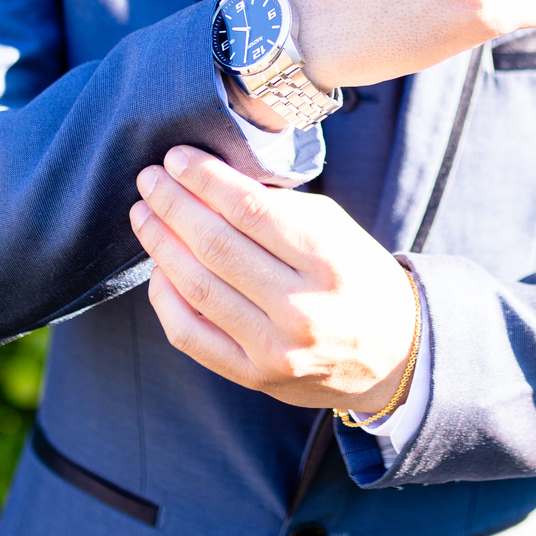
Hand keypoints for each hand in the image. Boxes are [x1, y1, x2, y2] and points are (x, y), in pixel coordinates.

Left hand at [130, 147, 417, 412]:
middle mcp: (302, 307)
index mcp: (328, 259)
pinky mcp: (254, 377)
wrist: (392, 353)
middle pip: (216, 246)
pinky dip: (165, 296)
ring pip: (197, 288)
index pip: (250, 209)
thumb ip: (278, 206)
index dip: (204, 179)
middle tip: (149, 179)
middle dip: (173, 204)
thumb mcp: (334, 228)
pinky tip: (158, 267)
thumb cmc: (355, 275)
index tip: (176, 158)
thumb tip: (207, 179)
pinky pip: (190, 334)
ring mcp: (275, 349)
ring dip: (160, 244)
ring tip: (144, 215)